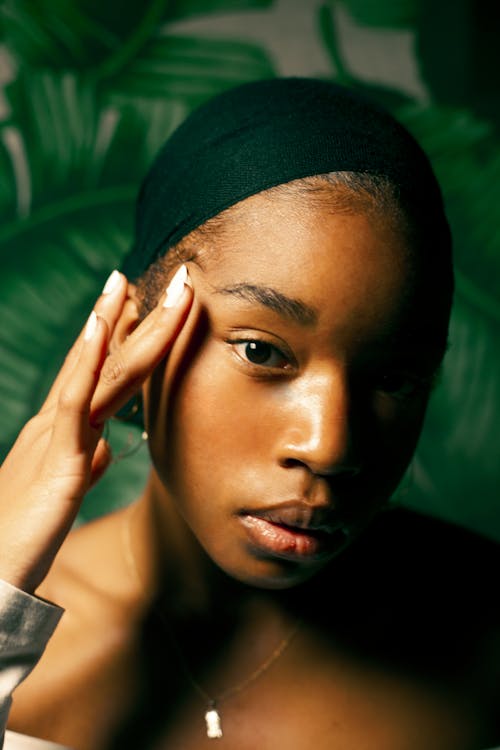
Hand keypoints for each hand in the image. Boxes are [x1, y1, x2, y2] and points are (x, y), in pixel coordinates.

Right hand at [0, 265, 192, 592]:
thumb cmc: (24, 533)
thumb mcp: (64, 488)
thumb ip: (85, 461)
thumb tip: (107, 445)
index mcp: (63, 429)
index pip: (98, 371)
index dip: (122, 334)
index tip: (144, 301)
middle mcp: (57, 422)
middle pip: (102, 360)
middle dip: (131, 316)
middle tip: (161, 280)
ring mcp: (56, 436)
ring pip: (96, 372)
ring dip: (116, 324)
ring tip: (130, 283)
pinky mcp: (57, 460)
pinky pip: (73, 404)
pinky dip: (86, 364)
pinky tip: (98, 330)